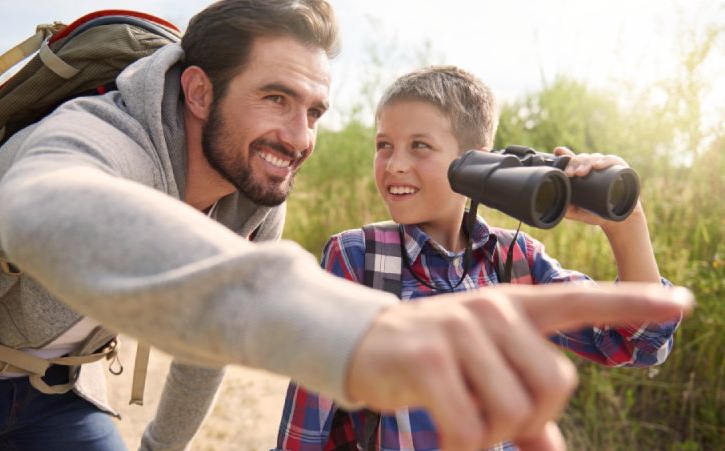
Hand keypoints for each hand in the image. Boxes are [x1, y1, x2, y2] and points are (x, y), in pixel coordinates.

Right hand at [346, 282, 692, 449]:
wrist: (362, 343)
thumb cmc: (433, 359)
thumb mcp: (482, 372)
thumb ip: (524, 407)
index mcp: (513, 306)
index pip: (580, 300)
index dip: (633, 303)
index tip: (682, 302)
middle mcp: (493, 309)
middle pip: (555, 385)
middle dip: (527, 421)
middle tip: (488, 416)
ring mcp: (461, 328)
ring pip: (513, 413)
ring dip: (487, 435)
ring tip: (457, 418)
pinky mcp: (431, 357)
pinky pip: (470, 426)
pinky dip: (461, 444)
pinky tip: (443, 432)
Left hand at [553, 146, 642, 229]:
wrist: (621, 218)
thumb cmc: (599, 213)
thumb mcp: (582, 213)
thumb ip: (570, 211)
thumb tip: (557, 207)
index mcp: (583, 174)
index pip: (573, 160)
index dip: (565, 153)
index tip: (558, 151)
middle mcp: (593, 167)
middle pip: (582, 158)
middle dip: (574, 163)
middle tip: (570, 173)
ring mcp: (607, 167)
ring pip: (595, 157)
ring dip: (586, 163)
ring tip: (580, 173)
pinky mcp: (621, 168)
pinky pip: (613, 160)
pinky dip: (605, 161)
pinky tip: (597, 165)